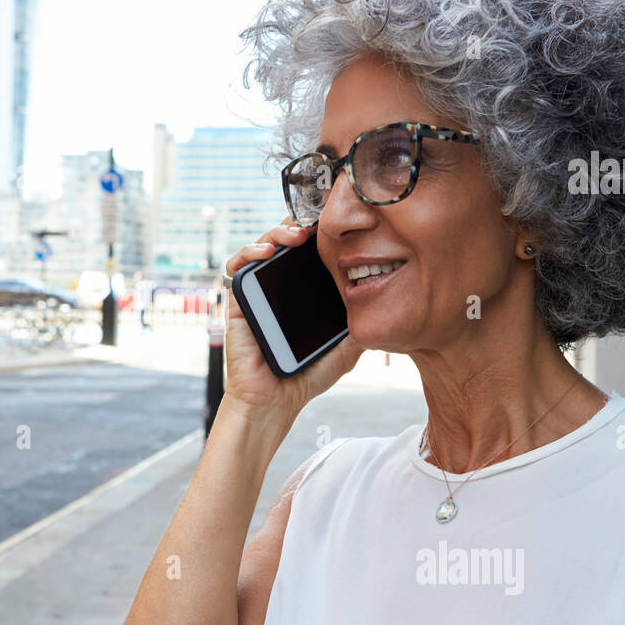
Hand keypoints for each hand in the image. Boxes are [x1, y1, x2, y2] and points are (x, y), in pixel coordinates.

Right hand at [220, 217, 364, 422]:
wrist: (275, 400)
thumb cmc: (305, 375)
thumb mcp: (347, 348)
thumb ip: (362, 325)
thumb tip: (387, 304)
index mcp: (303, 291)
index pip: (310, 251)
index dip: (321, 233)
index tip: (338, 226)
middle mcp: (279, 285)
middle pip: (287, 240)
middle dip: (302, 224)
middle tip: (319, 223)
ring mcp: (257, 290)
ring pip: (263, 244)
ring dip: (278, 231)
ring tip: (298, 234)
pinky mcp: (237, 299)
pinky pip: (237, 265)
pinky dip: (249, 251)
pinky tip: (269, 251)